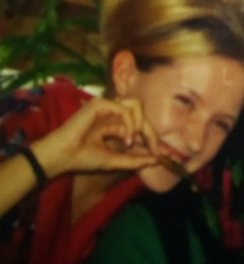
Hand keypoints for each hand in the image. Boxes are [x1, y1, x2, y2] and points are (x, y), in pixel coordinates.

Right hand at [31, 96, 160, 177]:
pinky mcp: (100, 103)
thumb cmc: (84, 158)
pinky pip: (124, 109)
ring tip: (131, 142)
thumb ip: (134, 160)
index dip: (150, 136)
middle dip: (149, 131)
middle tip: (155, 149)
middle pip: (140, 111)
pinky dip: (129, 123)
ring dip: (139, 124)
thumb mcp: (115, 161)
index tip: (159, 154)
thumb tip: (155, 160)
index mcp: (114, 122)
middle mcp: (112, 111)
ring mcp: (106, 105)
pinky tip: (126, 138)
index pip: (139, 122)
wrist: (64, 157)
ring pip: (135, 105)